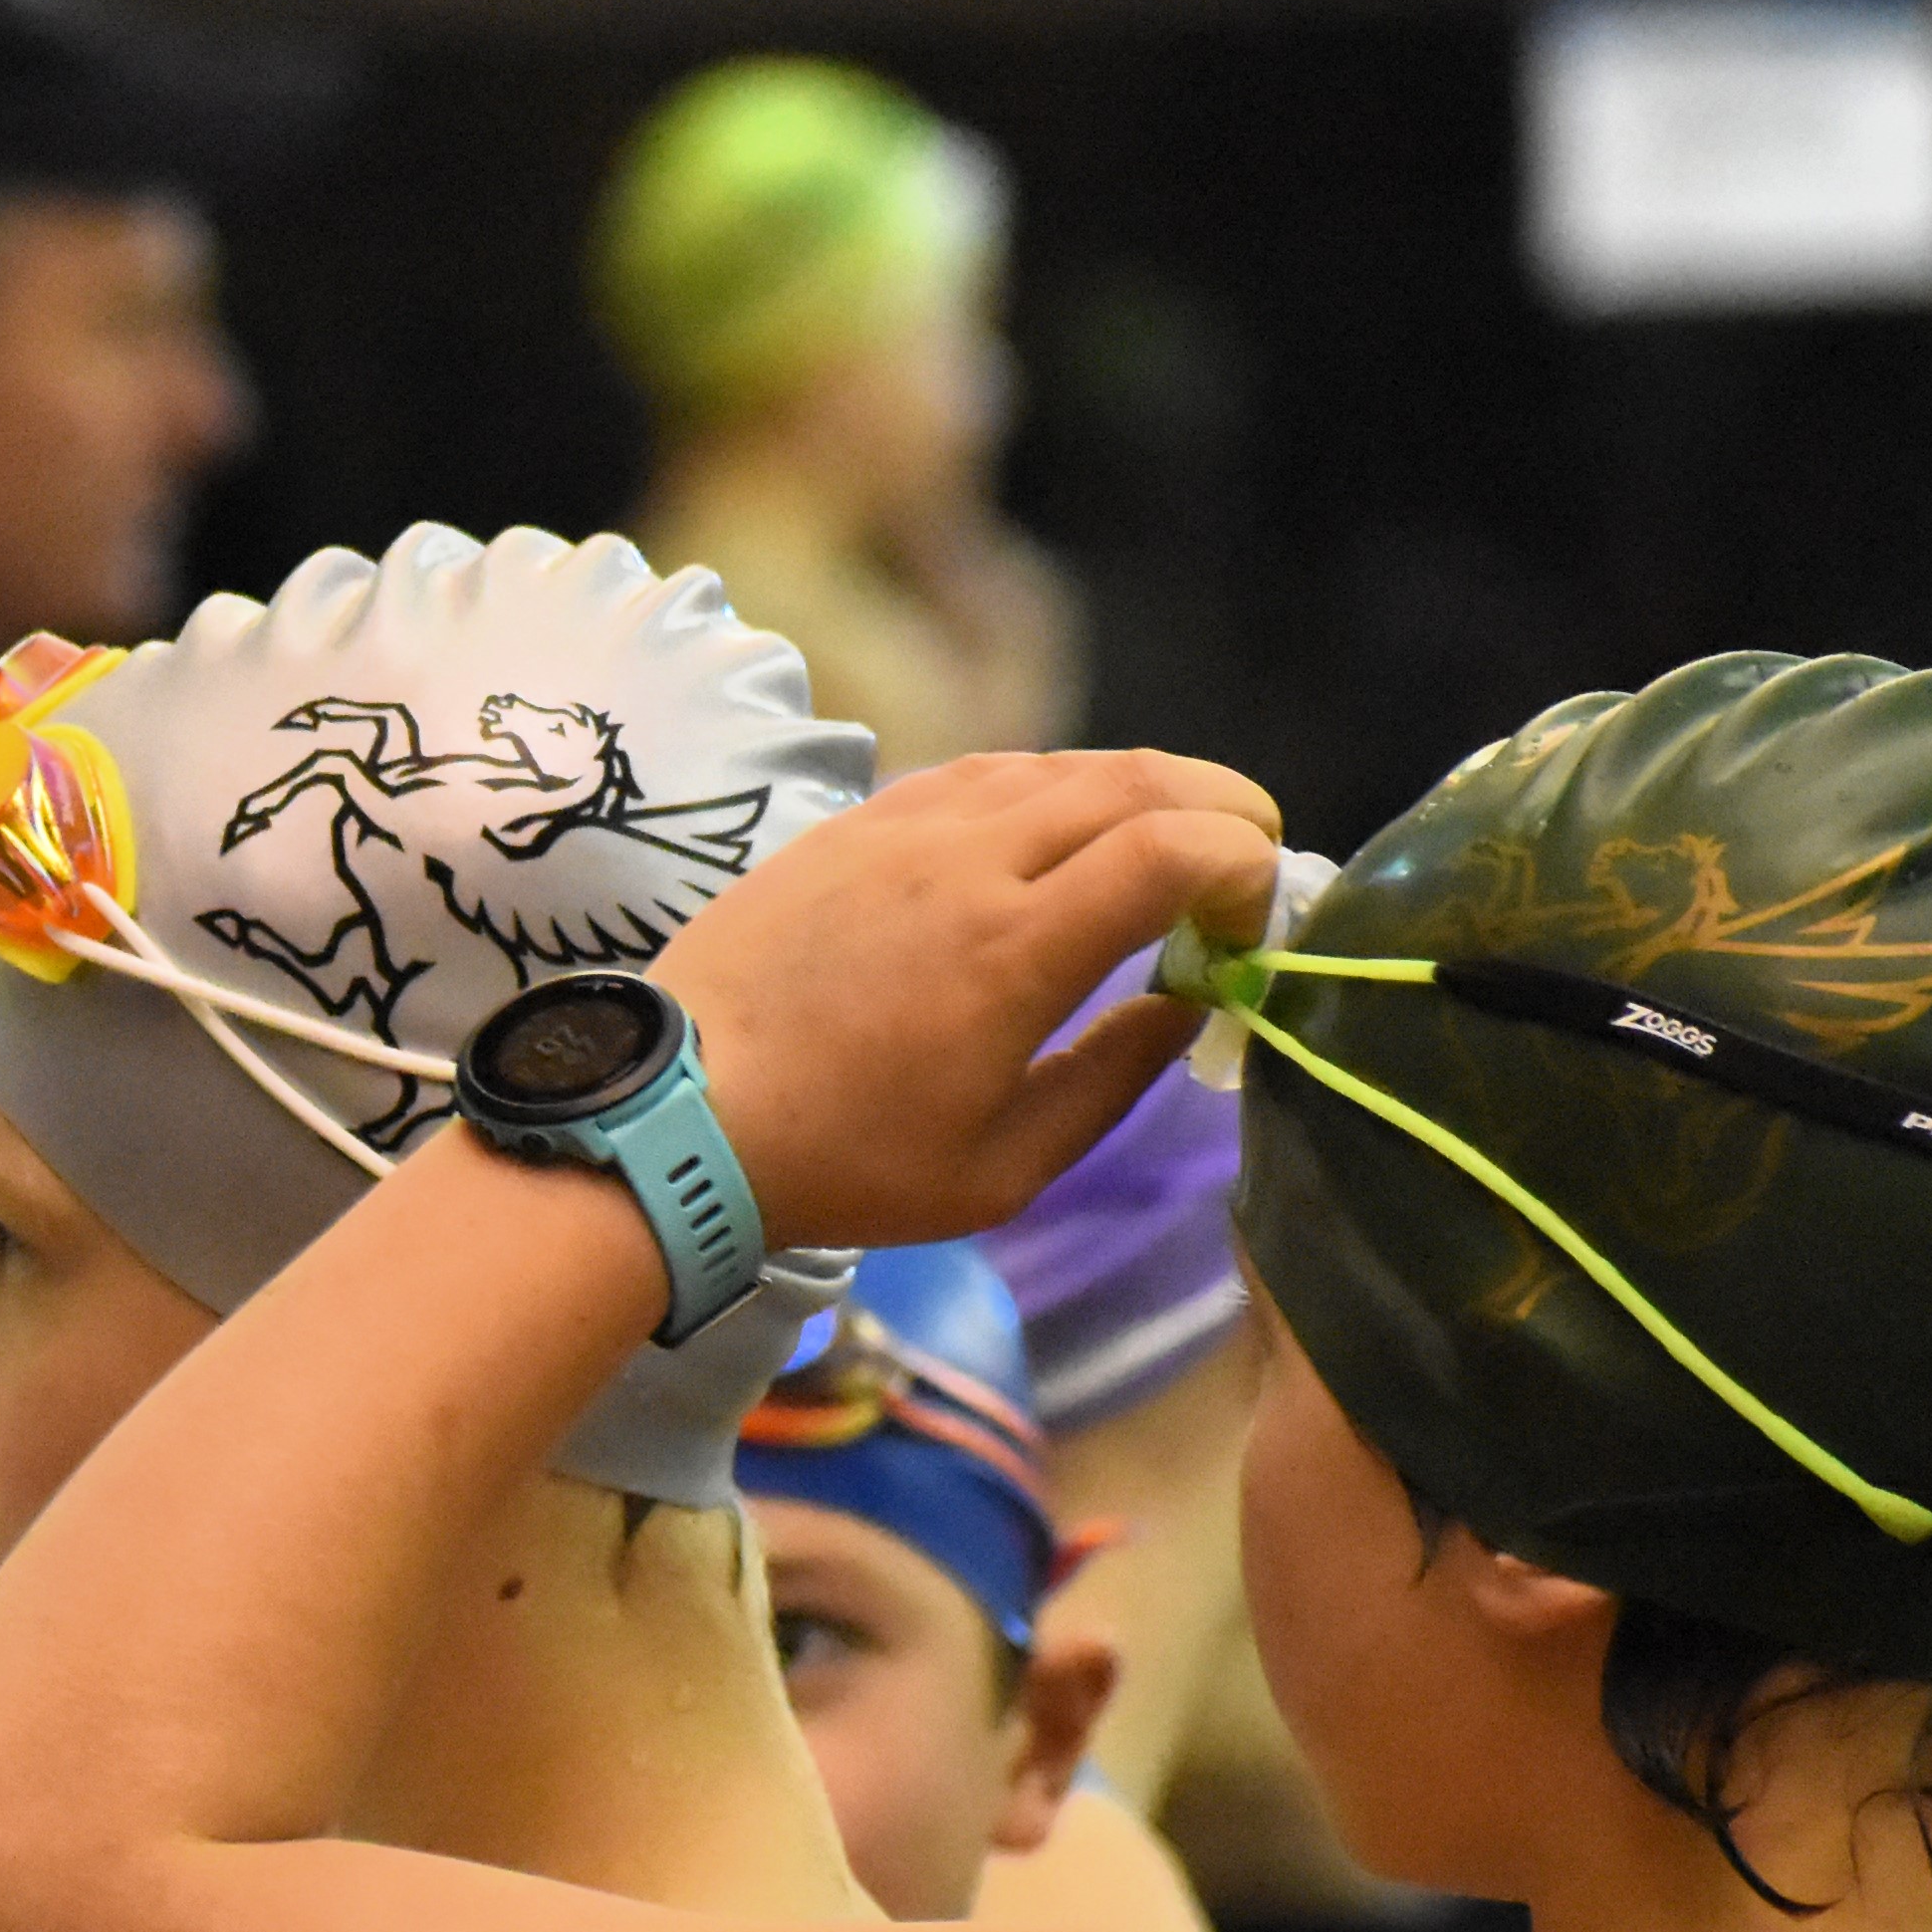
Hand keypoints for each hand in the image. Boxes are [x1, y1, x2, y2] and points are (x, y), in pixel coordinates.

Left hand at [652, 748, 1288, 1247]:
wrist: (673, 1114)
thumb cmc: (841, 1162)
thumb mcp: (1003, 1168)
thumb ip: (1112, 1078)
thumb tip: (1187, 1004)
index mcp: (1015, 947)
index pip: (1171, 847)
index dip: (1245, 863)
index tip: (1258, 917)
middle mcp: (965, 861)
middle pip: (1131, 779)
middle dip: (1220, 807)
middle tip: (1251, 859)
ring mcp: (901, 828)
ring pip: (1056, 763)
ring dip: (1137, 787)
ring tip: (1171, 838)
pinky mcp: (852, 823)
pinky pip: (978, 771)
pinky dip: (1049, 783)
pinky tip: (1060, 828)